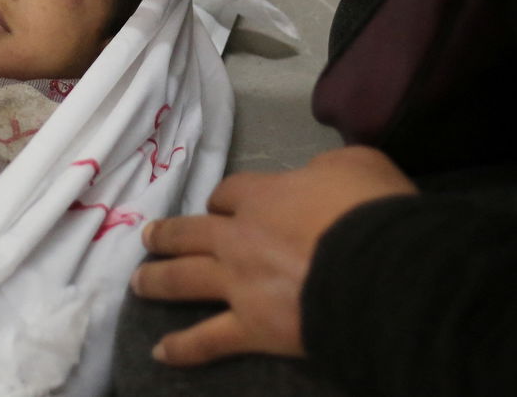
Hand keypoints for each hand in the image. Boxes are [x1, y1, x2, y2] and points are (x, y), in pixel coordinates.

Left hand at [130, 146, 417, 365]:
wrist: (379, 269)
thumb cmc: (371, 211)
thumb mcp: (356, 164)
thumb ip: (327, 169)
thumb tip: (316, 177)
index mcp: (264, 196)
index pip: (228, 192)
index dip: (222, 198)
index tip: (220, 204)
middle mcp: (239, 237)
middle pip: (191, 232)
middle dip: (168, 235)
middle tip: (148, 237)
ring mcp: (239, 284)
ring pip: (184, 279)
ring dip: (157, 280)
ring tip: (138, 282)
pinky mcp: (249, 327)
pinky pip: (207, 340)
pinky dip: (182, 348)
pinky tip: (161, 353)